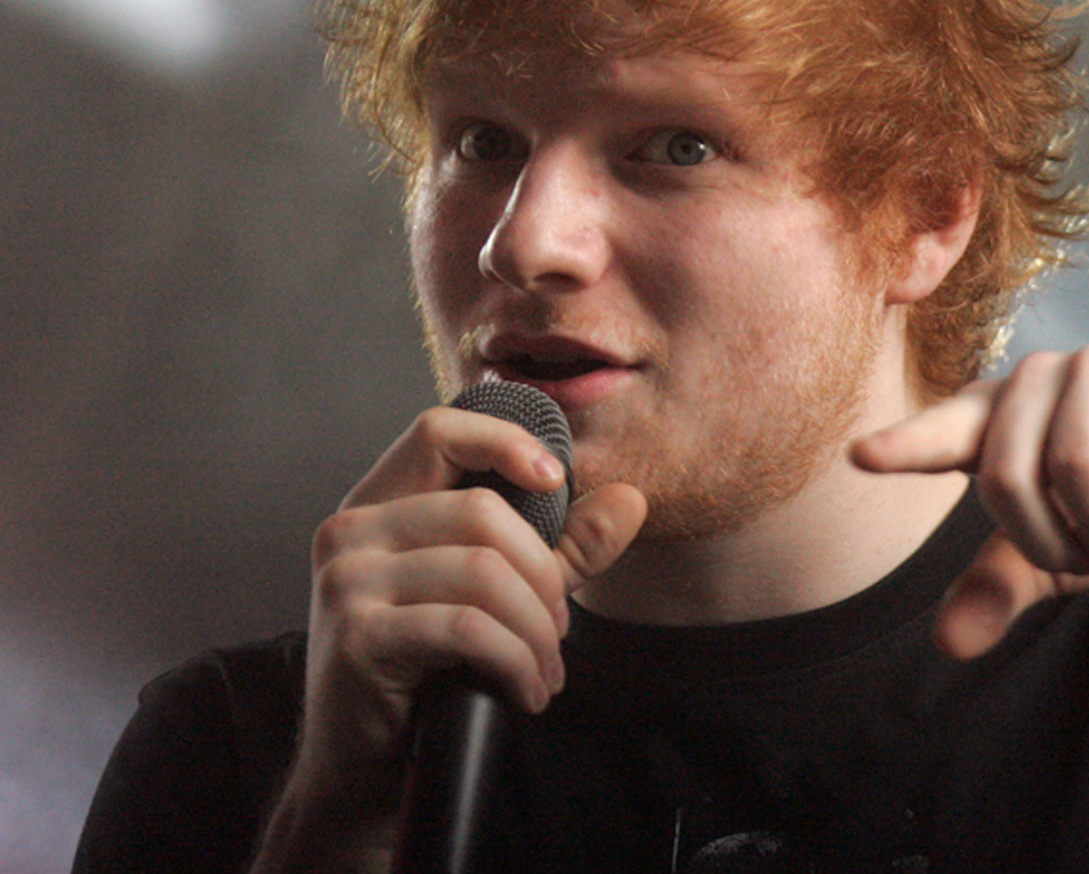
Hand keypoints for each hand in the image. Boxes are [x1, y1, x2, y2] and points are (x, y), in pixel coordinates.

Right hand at [254, 405, 645, 870]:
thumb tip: (630, 498)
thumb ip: (563, 548)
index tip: (557, 479)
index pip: (437, 430)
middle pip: (482, 514)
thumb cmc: (430, 674)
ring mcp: (347, 582)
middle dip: (545, 577)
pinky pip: (468, 628)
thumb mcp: (504, 598)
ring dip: (537, 631)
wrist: (366, 770)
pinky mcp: (358, 636)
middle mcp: (350, 532)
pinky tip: (525, 692)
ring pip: (484, 573)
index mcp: (379, 507)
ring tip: (545, 672)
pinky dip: (516, 662)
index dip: (504, 441)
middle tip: (558, 631)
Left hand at [853, 344, 1088, 659]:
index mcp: (1002, 415)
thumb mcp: (1059, 555)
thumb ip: (1000, 586)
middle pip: (1010, 472)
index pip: (948, 430)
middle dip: (1051, 543)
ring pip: (1077, 463)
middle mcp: (1044, 377)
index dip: (907, 445)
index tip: (861, 456)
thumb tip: (947, 644)